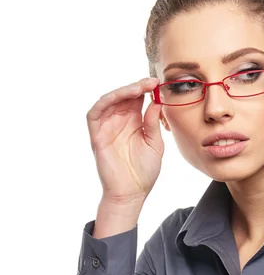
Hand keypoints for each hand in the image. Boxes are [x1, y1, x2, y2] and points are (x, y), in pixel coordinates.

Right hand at [86, 77, 162, 203]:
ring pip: (109, 101)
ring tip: (138, 88)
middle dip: (137, 86)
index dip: (146, 89)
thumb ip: (153, 123)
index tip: (158, 83)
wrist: (132, 193)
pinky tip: (118, 96)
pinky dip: (104, 102)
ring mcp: (107, 127)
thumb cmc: (144, 171)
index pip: (138, 99)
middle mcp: (120, 121)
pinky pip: (94, 114)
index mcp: (135, 122)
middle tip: (151, 82)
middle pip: (124, 96)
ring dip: (122, 91)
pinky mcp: (97, 135)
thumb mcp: (155, 144)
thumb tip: (157, 101)